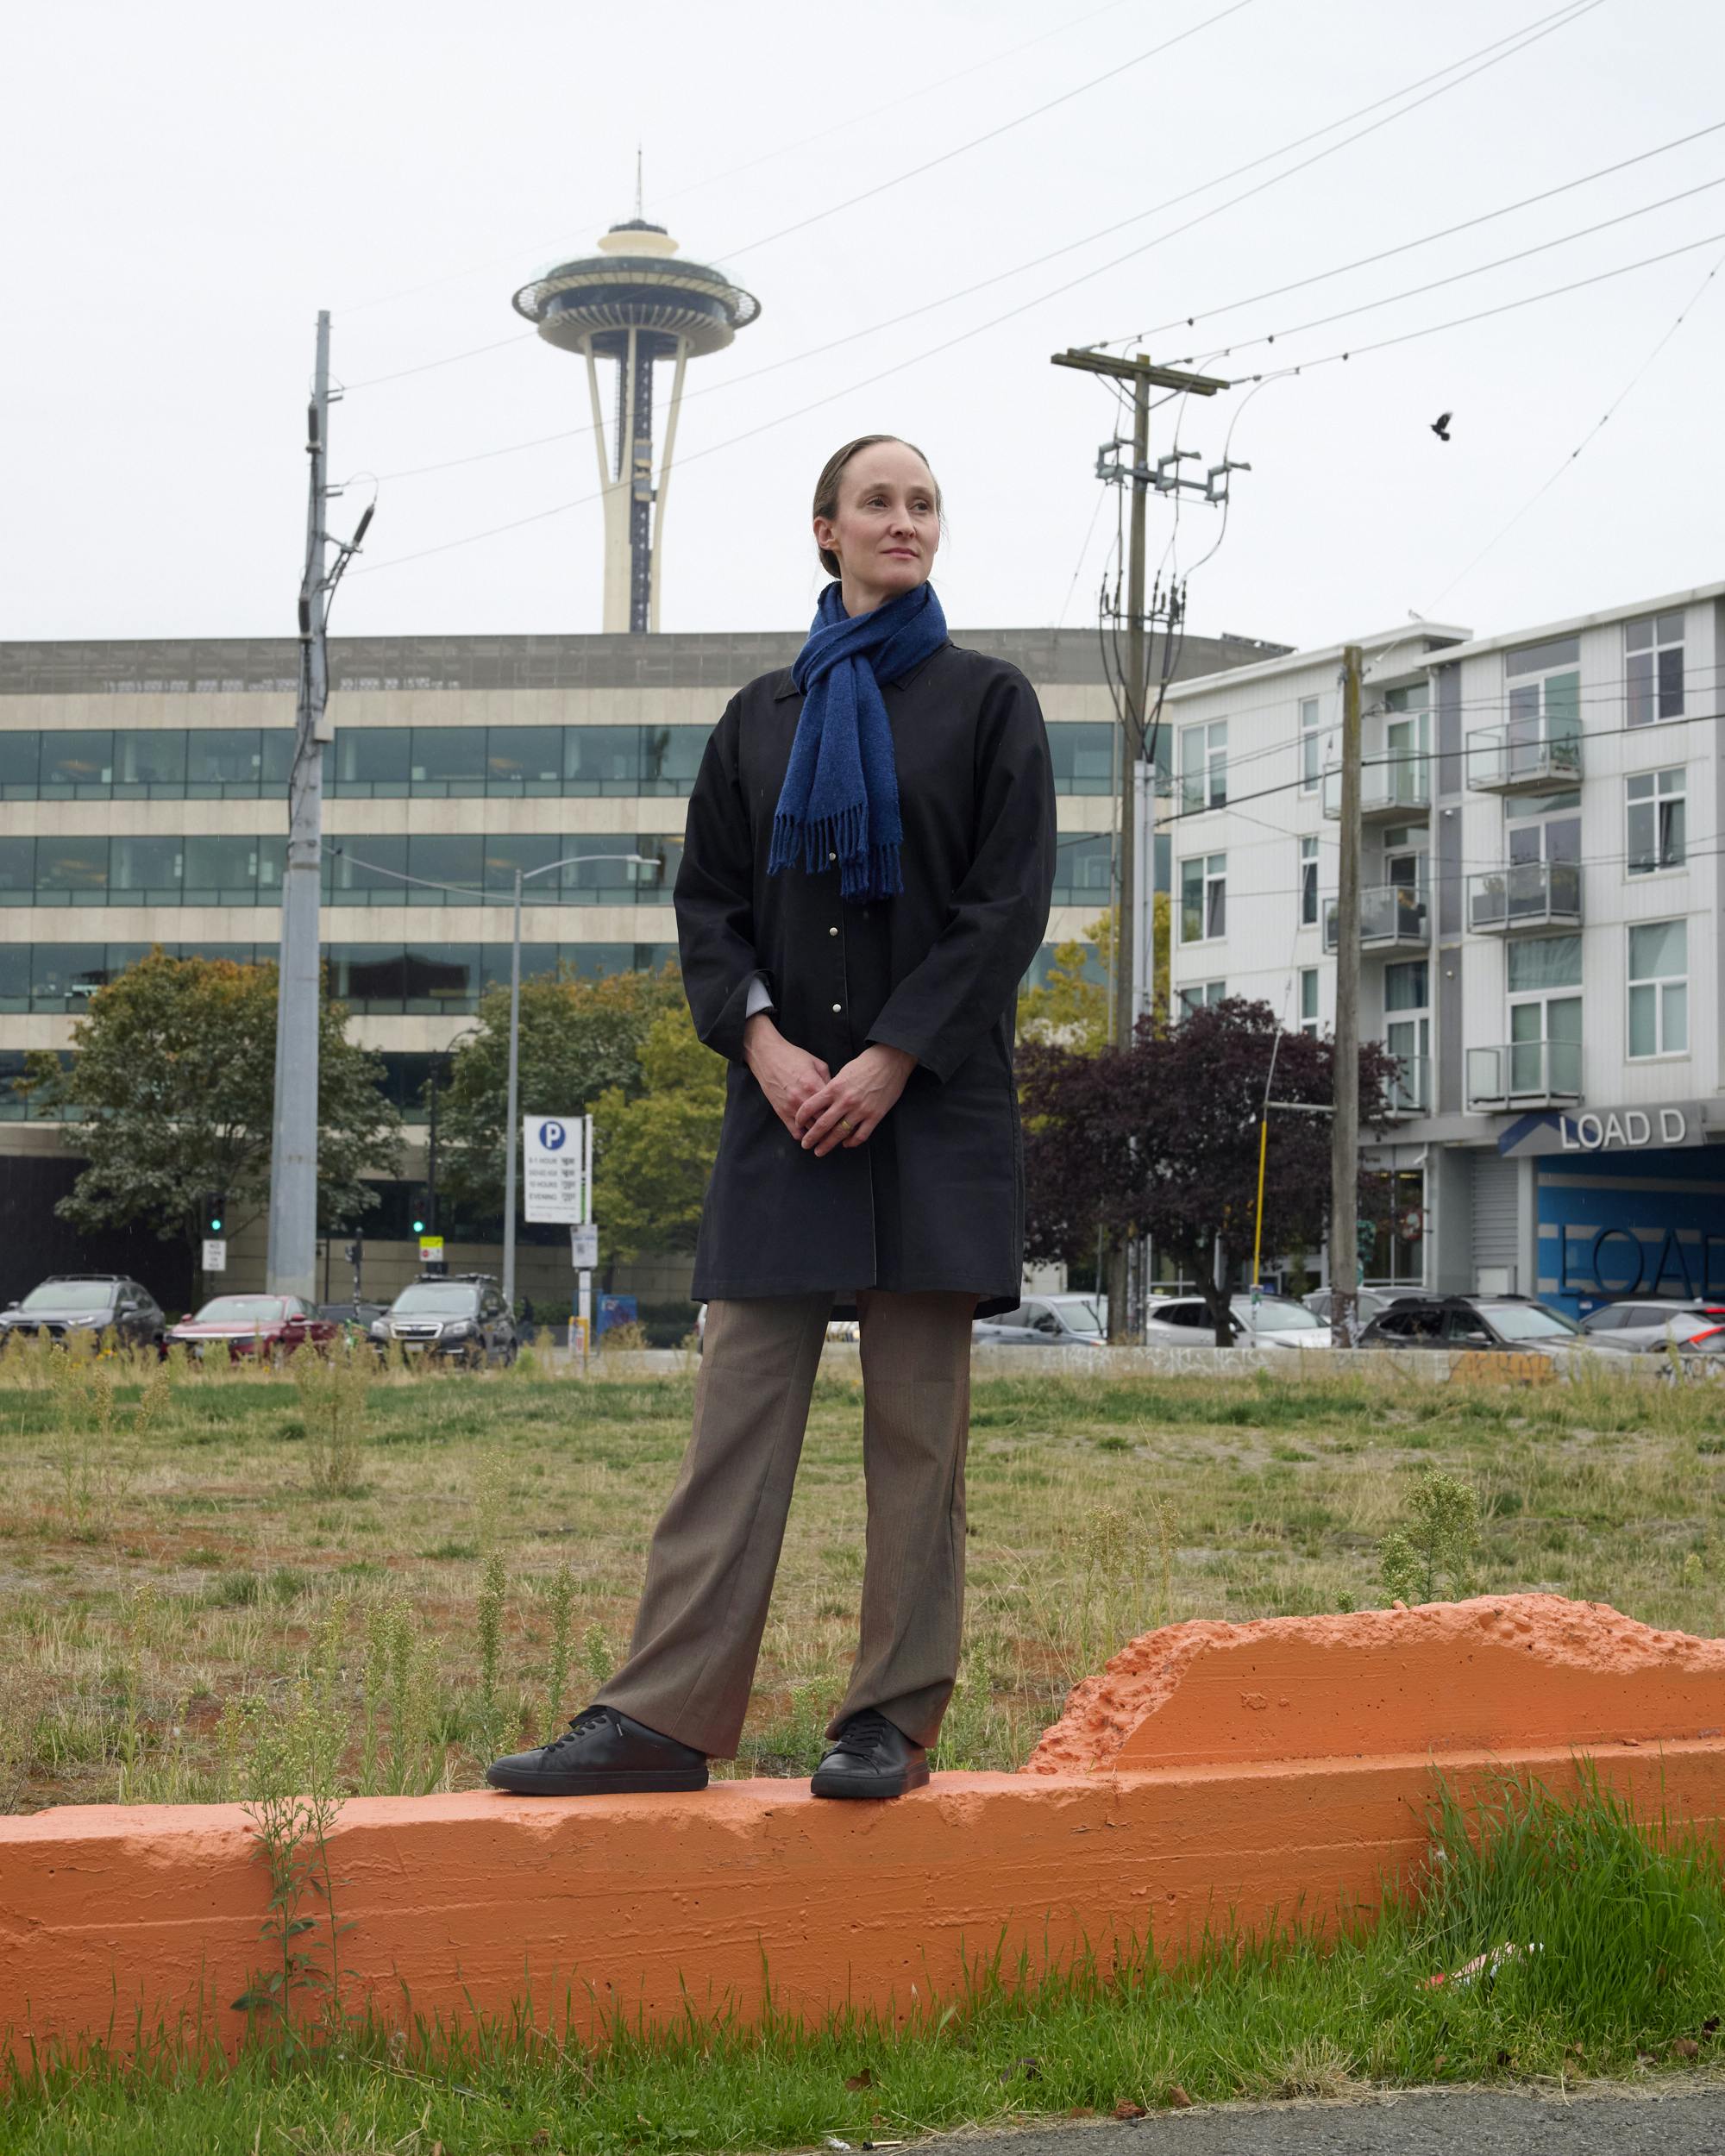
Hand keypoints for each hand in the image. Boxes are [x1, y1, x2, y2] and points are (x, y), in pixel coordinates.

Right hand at [744, 1014, 831, 1142]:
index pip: (833, 1108)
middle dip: (833, 1126)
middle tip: (840, 1129)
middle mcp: (803, 1099)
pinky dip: (804, 1135)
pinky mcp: (781, 1112)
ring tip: (827, 1134)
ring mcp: (791, 1108)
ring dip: (819, 1133)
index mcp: (814, 1085)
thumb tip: (837, 1094)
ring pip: (810, 1130)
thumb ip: (829, 1080)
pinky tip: (809, 1133)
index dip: (842, 1114)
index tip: (847, 1118)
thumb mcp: (817, 1063)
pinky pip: (795, 1132)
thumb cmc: (793, 1057)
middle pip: (823, 1122)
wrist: (767, 1056)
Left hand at [795, 1044, 915, 1155]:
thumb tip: (821, 1103)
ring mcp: (861, 1110)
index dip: (801, 1117)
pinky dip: (852, 1142)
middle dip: (812, 1137)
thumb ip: (831, 1089)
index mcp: (834, 1088)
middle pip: (823, 1125)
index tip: (798, 1124)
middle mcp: (845, 1101)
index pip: (810, 1106)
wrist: (890, 1061)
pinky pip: (860, 1135)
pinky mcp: (875, 1116)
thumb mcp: (842, 1073)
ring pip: (840, 1133)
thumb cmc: (865, 1064)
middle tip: (805, 1144)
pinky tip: (846, 1143)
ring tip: (820, 1150)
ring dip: (828, 1144)